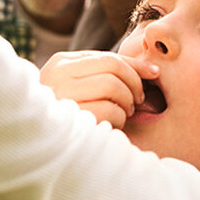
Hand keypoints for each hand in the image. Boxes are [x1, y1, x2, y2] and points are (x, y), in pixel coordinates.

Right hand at [38, 51, 157, 128]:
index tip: (154, 74)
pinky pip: (109, 111)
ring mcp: (62, 96)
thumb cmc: (74, 114)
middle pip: (113, 67)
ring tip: (124, 113)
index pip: (109, 57)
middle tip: (136, 101)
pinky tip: (113, 126)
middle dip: (133, 84)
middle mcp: (57, 75)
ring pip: (112, 86)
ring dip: (126, 103)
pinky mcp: (70, 119)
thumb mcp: (85, 85)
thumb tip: (153, 70)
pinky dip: (119, 119)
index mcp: (60, 63)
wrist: (44, 142)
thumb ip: (109, 72)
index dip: (136, 66)